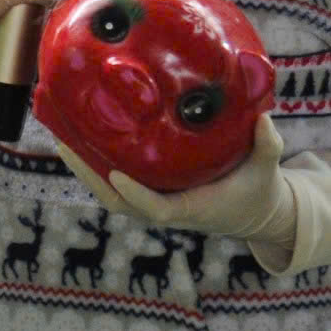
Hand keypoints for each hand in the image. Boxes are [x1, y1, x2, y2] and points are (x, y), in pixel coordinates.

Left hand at [57, 116, 294, 244]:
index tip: (114, 172)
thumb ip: (268, 145)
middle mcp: (167, 209)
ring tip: (62, 137)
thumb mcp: (267, 167)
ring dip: (85, 170)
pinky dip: (95, 167)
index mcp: (193, 208)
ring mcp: (156, 203)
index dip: (134, 194)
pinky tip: (80, 140)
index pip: (156, 209)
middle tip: (65, 144)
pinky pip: (116, 185)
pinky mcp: (152, 193)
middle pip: (119, 202)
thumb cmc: (258, 187)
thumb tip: (264, 118)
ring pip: (111, 195)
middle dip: (89, 177)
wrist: (254, 212)